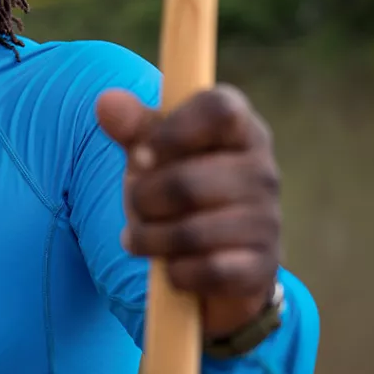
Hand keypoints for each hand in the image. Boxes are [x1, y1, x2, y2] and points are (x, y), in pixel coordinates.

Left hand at [95, 84, 280, 338]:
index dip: (172, 132)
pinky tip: (171, 266)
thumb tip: (106, 101)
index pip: (219, 109)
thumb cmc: (178, 188)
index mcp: (241, 129)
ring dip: (150, 239)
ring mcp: (267, 220)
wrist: (216, 256)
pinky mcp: (263, 266)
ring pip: (191, 233)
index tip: (140, 155)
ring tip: (139, 238)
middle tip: (136, 205)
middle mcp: (262, 170)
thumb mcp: (153, 152)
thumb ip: (132, 126)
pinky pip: (207, 270)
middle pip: (187, 182)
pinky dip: (176, 272)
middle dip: (145, 200)